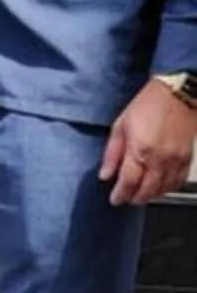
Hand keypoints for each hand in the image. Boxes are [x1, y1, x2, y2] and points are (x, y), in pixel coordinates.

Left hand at [100, 79, 196, 206]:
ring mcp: (175, 160)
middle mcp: (159, 159)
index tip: (115, 198)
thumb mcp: (121, 125)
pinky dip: (167, 188)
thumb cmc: (148, 105)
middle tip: (127, 197)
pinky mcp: (187, 158)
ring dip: (150, 195)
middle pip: (146, 191)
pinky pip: (178, 182)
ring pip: (163, 190)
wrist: (176, 94)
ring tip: (141, 193)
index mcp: (140, 150)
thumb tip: (105, 174)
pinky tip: (159, 186)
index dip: (120, 194)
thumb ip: (112, 153)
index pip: (128, 182)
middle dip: (134, 198)